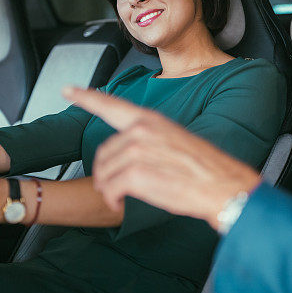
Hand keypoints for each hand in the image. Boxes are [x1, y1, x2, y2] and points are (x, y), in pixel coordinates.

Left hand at [64, 87, 261, 230]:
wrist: (224, 186)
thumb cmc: (203, 168)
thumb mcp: (174, 139)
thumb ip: (147, 139)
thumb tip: (127, 151)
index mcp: (150, 119)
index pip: (111, 104)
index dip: (86, 97)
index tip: (67, 89)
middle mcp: (142, 130)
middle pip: (104, 150)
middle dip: (105, 171)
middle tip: (116, 185)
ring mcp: (138, 151)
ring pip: (104, 171)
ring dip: (108, 187)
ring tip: (121, 196)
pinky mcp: (138, 174)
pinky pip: (110, 187)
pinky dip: (112, 198)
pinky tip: (120, 203)